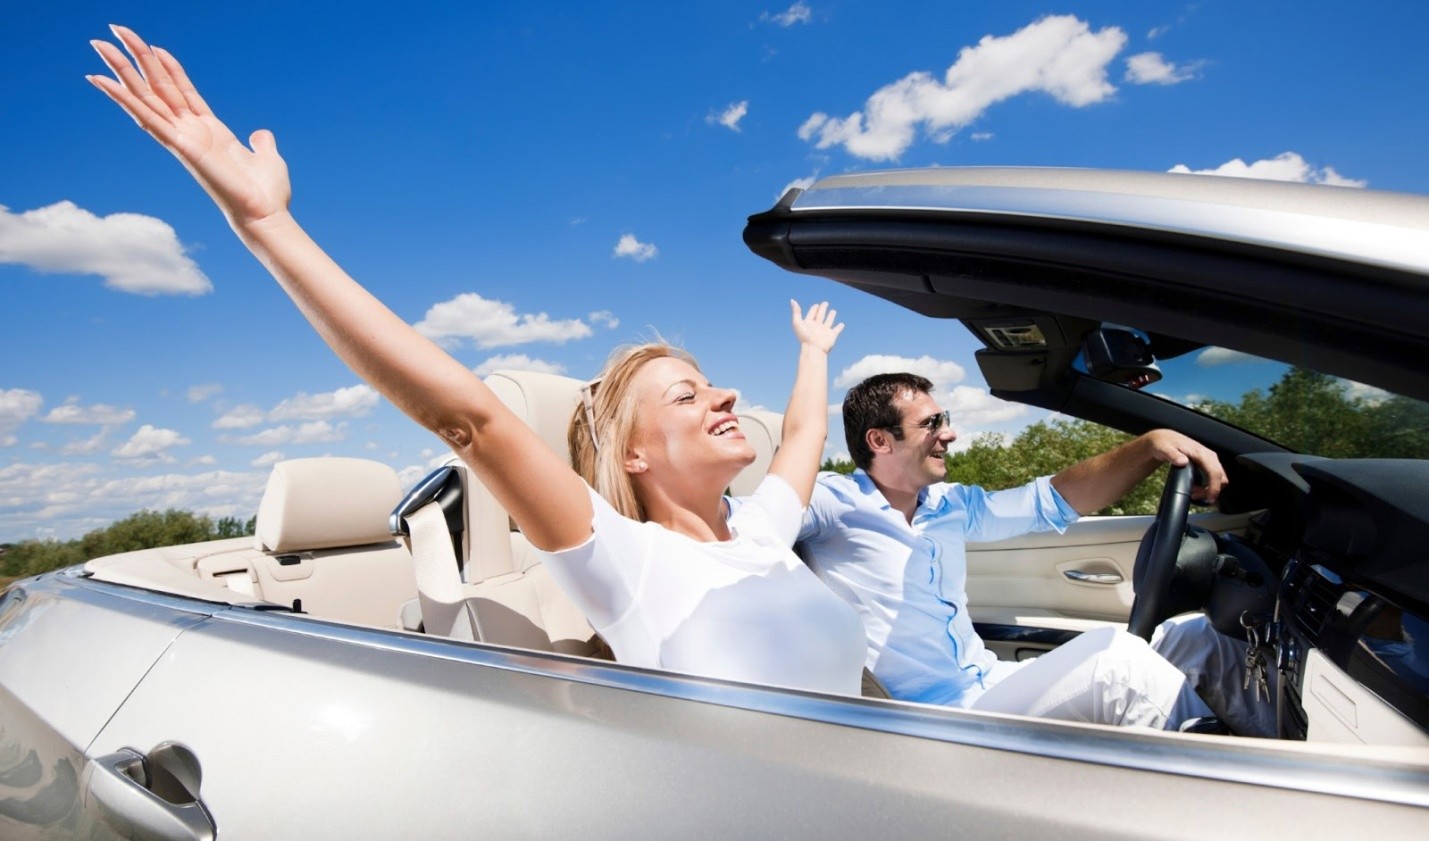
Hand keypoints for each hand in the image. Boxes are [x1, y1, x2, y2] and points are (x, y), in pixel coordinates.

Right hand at [88, 25, 290, 229]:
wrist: (266, 214)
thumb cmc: (266, 193)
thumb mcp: (267, 156)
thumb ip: (261, 142)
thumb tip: (260, 135)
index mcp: (211, 130)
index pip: (183, 91)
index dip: (168, 67)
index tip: (152, 45)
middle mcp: (191, 132)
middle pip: (158, 88)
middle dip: (136, 59)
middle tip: (112, 32)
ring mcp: (183, 138)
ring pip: (145, 96)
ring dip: (122, 70)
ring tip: (98, 44)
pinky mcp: (180, 147)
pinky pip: (147, 117)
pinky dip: (123, 98)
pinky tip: (101, 80)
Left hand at [789, 300, 843, 353]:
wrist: (814, 349)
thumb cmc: (804, 337)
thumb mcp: (797, 323)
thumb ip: (796, 312)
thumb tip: (793, 301)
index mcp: (809, 323)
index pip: (812, 313)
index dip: (814, 309)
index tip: (816, 305)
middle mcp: (817, 326)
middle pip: (820, 315)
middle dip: (822, 309)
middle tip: (825, 303)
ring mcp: (825, 331)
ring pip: (829, 321)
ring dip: (831, 316)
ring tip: (833, 311)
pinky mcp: (832, 335)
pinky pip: (836, 330)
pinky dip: (839, 327)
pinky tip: (842, 324)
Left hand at [1143, 429, 1227, 502]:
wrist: (1165, 439)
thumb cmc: (1164, 444)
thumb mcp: (1164, 449)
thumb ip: (1172, 455)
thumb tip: (1182, 461)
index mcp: (1200, 453)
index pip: (1214, 472)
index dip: (1214, 487)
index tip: (1209, 498)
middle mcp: (1208, 456)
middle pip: (1221, 477)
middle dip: (1211, 491)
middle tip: (1195, 496)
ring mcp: (1209, 459)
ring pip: (1219, 478)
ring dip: (1209, 489)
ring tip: (1193, 492)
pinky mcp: (1207, 463)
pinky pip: (1214, 477)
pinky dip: (1208, 485)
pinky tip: (1196, 488)